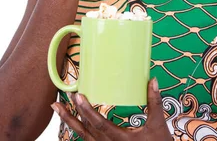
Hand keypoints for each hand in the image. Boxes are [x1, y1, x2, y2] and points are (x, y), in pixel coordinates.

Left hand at [51, 78, 171, 140]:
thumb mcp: (157, 125)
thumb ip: (154, 102)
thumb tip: (152, 81)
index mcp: (119, 138)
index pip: (98, 123)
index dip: (86, 110)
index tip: (77, 97)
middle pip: (84, 131)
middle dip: (71, 115)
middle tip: (59, 102)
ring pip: (83, 137)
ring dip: (70, 122)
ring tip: (58, 109)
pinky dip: (78, 131)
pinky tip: (73, 122)